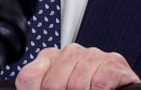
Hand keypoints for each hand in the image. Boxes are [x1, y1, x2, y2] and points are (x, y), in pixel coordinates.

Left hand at [14, 44, 139, 89]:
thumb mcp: (57, 88)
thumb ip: (36, 86)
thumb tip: (26, 88)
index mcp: (50, 58)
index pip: (28, 77)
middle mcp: (71, 52)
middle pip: (52, 85)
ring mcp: (93, 55)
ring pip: (76, 85)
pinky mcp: (113, 63)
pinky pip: (99, 83)